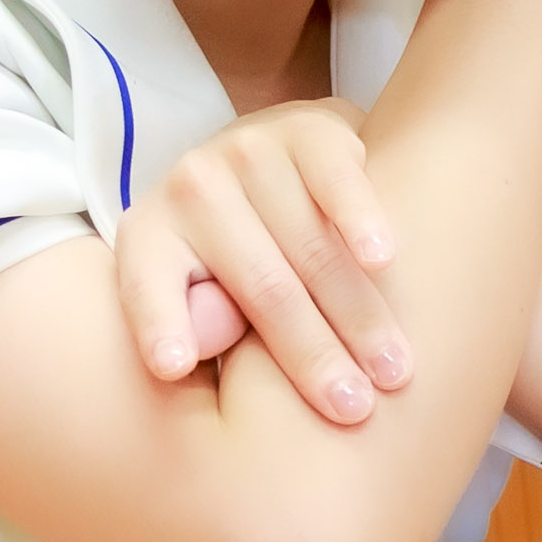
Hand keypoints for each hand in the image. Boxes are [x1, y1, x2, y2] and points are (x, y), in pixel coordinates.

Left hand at [112, 98, 405, 423]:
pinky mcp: (306, 132)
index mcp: (151, 237)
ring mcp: (248, 152)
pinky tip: (383, 258)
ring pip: (309, 247)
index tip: (170, 367)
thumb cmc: (238, 248)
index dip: (159, 326)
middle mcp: (191, 188)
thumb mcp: (200, 286)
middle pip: (260, 287)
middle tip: (353, 409)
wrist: (277, 150)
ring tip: (392, 369)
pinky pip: (337, 181)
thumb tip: (200, 362)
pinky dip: (360, 218)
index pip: (148, 287)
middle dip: (312, 354)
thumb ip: (204, 323)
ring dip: (357, 312)